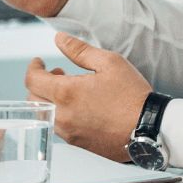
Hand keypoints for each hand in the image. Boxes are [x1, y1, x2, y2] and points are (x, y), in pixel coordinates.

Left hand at [23, 32, 152, 162]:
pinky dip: (61, 115)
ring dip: (50, 100)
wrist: (150, 129)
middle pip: (33, 98)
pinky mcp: (79, 144)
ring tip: (72, 91)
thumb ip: (79, 49)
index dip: (33, 67)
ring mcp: (70, 133)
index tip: (39, 62)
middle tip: (59, 74)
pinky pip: (59, 128)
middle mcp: (62, 116)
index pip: (32, 80)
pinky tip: (80, 108)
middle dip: (40, 83)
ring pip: (45, 114)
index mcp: (66, 94)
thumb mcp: (109, 62)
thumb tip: (59, 38)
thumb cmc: (132, 95)